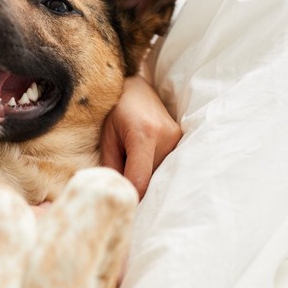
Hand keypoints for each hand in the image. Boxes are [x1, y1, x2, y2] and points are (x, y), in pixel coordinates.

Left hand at [100, 74, 180, 198]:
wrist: (135, 88)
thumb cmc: (115, 111)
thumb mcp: (107, 138)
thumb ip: (111, 166)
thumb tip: (117, 193)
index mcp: (144, 134)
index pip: (140, 179)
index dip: (130, 195)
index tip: (121, 200)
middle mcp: (166, 137)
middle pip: (151, 179)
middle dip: (136, 185)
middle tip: (123, 184)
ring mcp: (177, 138)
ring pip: (160, 174)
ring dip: (146, 175)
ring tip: (133, 162)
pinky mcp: (181, 138)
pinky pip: (168, 164)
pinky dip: (154, 168)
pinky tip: (144, 160)